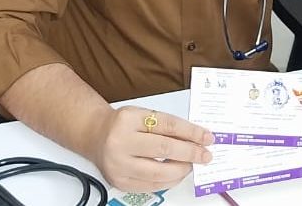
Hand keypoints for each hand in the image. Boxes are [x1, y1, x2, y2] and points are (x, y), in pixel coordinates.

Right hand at [90, 107, 214, 193]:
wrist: (95, 135)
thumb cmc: (122, 125)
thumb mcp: (142, 114)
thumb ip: (166, 126)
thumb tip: (195, 139)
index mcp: (128, 119)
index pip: (167, 125)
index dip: (191, 132)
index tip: (206, 137)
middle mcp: (120, 141)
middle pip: (164, 149)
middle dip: (190, 153)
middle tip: (205, 154)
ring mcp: (119, 164)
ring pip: (159, 172)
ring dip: (182, 169)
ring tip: (191, 164)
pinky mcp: (120, 182)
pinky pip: (151, 186)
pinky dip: (169, 181)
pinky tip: (176, 174)